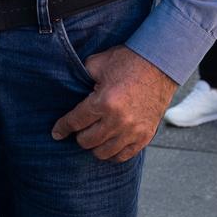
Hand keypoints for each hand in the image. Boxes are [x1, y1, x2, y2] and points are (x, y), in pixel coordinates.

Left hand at [50, 45, 175, 162]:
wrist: (160, 64)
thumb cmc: (128, 61)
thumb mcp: (98, 63)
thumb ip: (81, 77)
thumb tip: (68, 88)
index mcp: (104, 101)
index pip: (75, 122)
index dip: (62, 128)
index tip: (56, 133)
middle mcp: (118, 120)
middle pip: (87, 141)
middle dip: (79, 135)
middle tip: (79, 129)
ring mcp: (133, 131)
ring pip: (103, 152)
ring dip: (94, 146)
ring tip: (93, 136)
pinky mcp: (145, 136)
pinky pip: (122, 156)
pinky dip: (112, 153)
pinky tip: (108, 145)